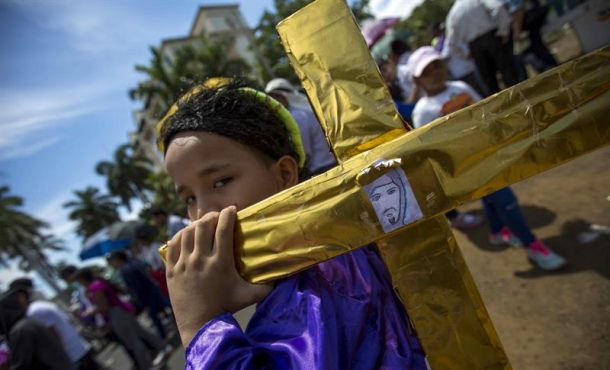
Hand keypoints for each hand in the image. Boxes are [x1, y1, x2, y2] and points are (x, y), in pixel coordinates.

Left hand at [166, 206, 272, 345]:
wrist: (199, 323)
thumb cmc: (226, 307)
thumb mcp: (249, 296)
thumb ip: (267, 286)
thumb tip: (284, 277)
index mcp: (220, 262)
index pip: (223, 229)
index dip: (228, 214)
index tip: (232, 209)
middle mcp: (201, 259)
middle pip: (203, 225)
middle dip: (212, 216)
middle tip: (218, 217)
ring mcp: (184, 264)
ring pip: (187, 232)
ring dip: (196, 225)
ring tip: (203, 225)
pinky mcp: (171, 269)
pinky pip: (173, 244)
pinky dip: (180, 235)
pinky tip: (187, 235)